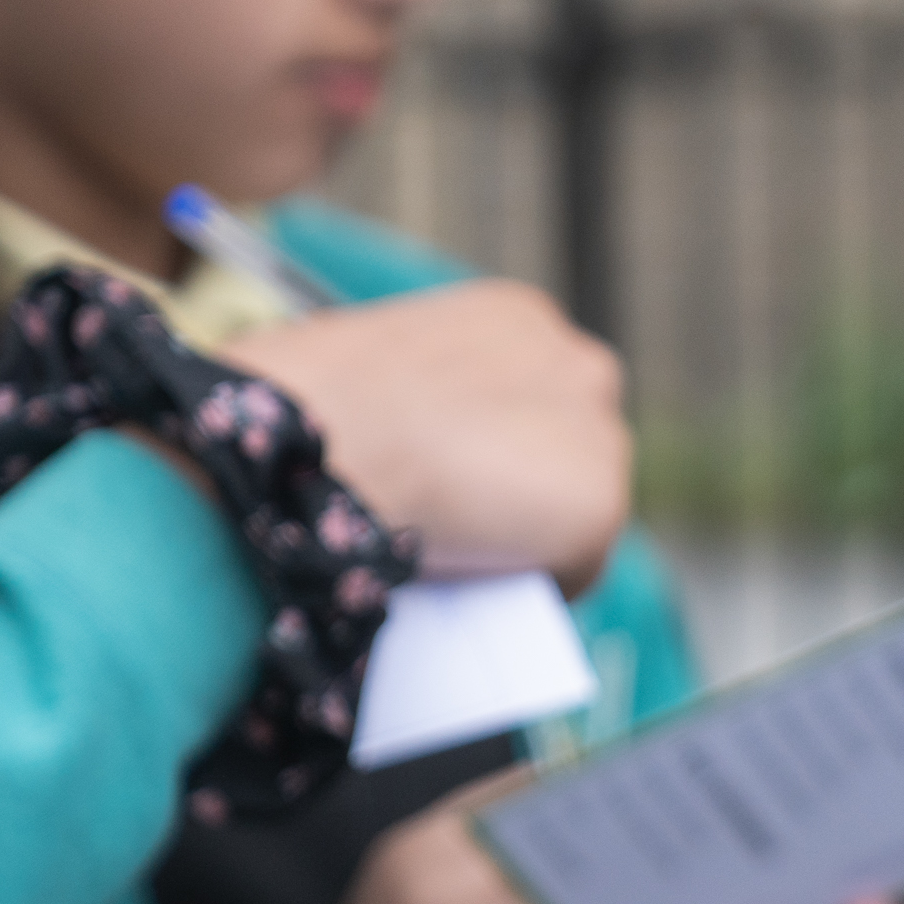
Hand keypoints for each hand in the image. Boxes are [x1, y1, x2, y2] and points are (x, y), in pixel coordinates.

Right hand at [220, 283, 631, 593]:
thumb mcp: (362, 362)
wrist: (324, 443)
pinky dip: (535, 585)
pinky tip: (483, 585)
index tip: (454, 477)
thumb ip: (408, 391)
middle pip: (568, 445)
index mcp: (517, 318)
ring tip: (465, 557)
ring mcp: (600, 436)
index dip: (492, 443)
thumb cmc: (301, 398)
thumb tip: (394, 437)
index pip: (529, 394)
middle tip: (466, 525)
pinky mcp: (601, 507)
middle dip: (528, 484)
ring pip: (575, 508)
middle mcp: (578, 363)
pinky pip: (577, 567)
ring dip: (532, 537)